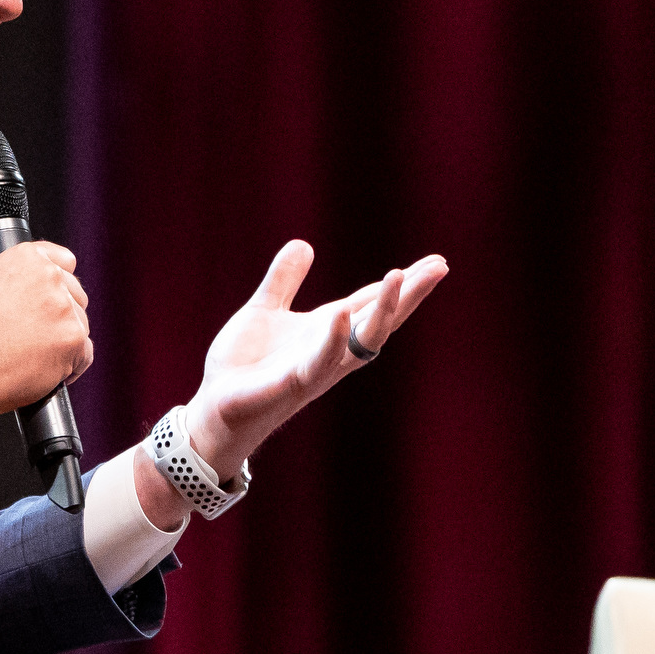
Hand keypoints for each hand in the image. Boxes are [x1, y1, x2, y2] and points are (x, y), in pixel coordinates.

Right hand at [0, 241, 90, 457]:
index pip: (63, 261)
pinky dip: (71, 366)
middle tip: (39, 336)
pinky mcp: (71, 340)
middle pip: (75, 295)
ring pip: (80, 325)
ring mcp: (63, 309)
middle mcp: (48, 278)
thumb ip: (9, 281)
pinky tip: (48, 372)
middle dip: (61, 315)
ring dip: (64, 342)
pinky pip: (84, 354)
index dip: (59, 283)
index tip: (55, 297)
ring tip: (35, 358)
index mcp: (24, 258)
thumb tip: (22, 292)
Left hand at [131, 242, 448, 523]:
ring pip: (360, 341)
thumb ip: (284, 280)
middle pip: (380, 321)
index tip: (437, 262)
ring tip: (399, 276)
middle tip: (439, 267)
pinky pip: (318, 362)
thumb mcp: (264, 311)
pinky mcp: (290, 385)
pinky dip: (332, 339)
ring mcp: (314, 369)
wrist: (215, 409)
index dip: (403, 285)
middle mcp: (330, 351)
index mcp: (327, 331)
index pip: (371, 304)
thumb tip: (304, 244)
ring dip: (382, 310)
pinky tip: (341, 313)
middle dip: (408, 295)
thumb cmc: (243, 366)